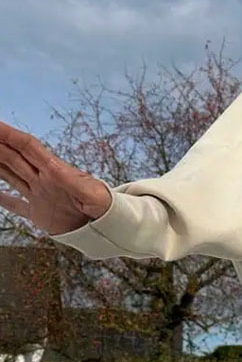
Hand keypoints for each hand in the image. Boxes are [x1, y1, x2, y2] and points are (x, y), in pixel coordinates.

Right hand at [0, 119, 111, 235]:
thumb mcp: (94, 195)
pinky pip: (16, 205)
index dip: (8, 134)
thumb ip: (75, 183)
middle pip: (13, 157)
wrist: (111, 226)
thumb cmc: (107, 207)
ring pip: (11, 175)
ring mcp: (40, 196)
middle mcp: (43, 180)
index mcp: (55, 171)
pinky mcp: (40, 215)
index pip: (27, 147)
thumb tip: (55, 170)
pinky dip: (3, 199)